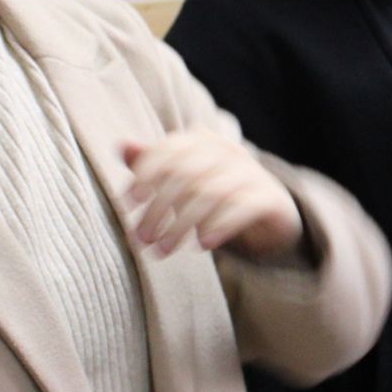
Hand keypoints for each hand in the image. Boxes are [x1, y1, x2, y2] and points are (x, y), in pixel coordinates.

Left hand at [121, 132, 303, 258]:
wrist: (270, 210)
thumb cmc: (215, 195)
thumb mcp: (183, 180)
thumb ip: (154, 165)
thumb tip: (121, 146)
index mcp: (203, 141)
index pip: (170, 149)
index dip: (146, 172)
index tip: (129, 201)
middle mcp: (228, 151)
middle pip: (186, 174)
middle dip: (159, 208)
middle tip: (142, 240)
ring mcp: (252, 172)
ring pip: (210, 193)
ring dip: (182, 224)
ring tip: (164, 250)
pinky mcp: (269, 197)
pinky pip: (242, 207)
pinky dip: (220, 225)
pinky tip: (204, 245)